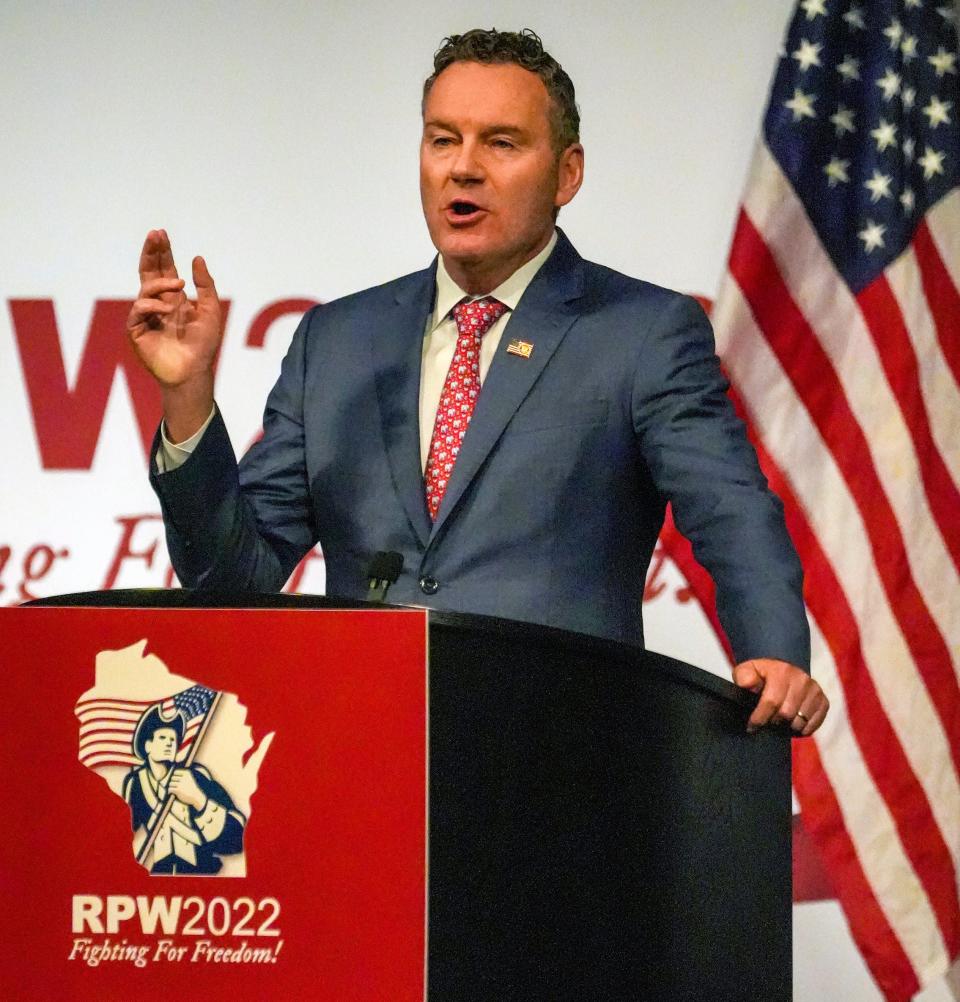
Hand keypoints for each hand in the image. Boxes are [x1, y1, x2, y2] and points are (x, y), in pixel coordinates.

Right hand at [127, 229, 221, 440]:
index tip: (160, 234)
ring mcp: (146, 317)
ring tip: (178, 286)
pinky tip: (168, 310)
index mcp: (173, 299)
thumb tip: (197, 258)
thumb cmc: (203, 345)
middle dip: (151, 253)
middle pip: (149, 272)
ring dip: (161, 284)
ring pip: (145, 289)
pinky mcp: (136, 330)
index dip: (162, 252)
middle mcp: (157, 305)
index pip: (164, 270)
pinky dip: (153, 305)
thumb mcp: (210, 311)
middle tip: (155, 235)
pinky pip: (139, 309)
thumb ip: (205, 285)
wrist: (194, 372)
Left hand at [168, 768, 207, 810]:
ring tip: (174, 790)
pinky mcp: (178, 790)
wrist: (196, 796)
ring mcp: (181, 784)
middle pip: (172, 778)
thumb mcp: (188, 779)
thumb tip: (169, 778)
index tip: (177, 781)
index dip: (174, 776)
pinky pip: (170, 789)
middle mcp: (184, 778)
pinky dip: (169, 791)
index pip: (175, 772)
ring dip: (171, 787)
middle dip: (173, 782)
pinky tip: (171, 793)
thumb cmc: (191, 788)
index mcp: (187, 773)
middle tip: (175, 787)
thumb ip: (180, 777)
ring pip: (170, 784)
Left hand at [733, 658, 828, 735]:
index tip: (751, 727)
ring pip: (800, 722)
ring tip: (778, 722)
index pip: (772, 701)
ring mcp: (815, 691)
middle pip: (787, 714)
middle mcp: (802, 679)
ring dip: (787, 727)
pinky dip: (801, 729)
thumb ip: (744, 677)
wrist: (783, 668)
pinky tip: (791, 723)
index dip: (760, 718)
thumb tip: (748, 686)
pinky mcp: (823, 701)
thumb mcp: (747, 670)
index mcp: (781, 671)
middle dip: (773, 722)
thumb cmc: (762, 674)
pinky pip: (813, 725)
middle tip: (767, 722)